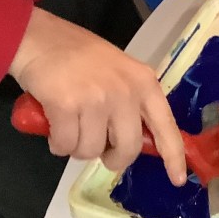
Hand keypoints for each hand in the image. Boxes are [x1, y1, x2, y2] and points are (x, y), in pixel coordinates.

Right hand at [8, 8, 186, 184]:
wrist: (40, 38)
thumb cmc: (80, 55)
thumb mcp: (120, 73)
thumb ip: (131, 102)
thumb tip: (133, 141)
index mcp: (144, 83)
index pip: (165, 125)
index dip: (173, 156)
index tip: (178, 179)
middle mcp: (126, 92)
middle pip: (127, 149)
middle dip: (111, 158)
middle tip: (98, 149)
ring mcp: (97, 99)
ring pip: (90, 151)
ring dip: (76, 148)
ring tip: (70, 126)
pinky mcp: (67, 106)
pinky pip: (64, 145)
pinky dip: (56, 143)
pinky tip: (53, 126)